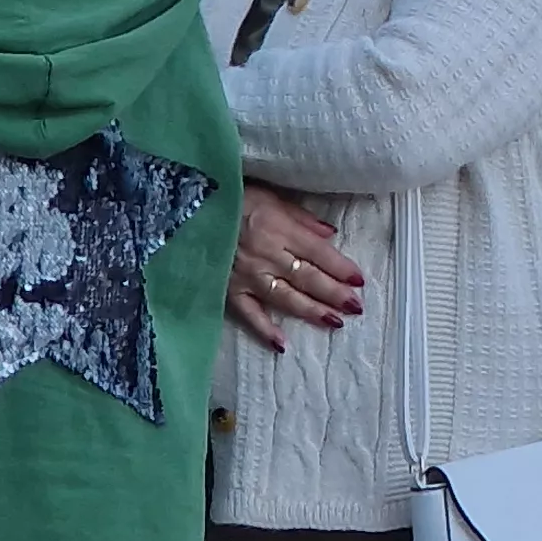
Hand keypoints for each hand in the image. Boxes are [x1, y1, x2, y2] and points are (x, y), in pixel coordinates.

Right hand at [228, 183, 361, 346]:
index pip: (318, 252)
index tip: (360, 281)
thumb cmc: (229, 198)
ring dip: (311, 311)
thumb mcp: (268, 196)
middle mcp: (265, 255)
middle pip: (307, 277)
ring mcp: (246, 275)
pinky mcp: (227, 289)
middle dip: (334, 293)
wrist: (181, 209)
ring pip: (285, 297)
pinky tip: (282, 344)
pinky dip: (264, 329)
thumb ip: (300, 217)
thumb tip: (331, 234)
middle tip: (356, 307)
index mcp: (278, 229)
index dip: (341, 268)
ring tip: (335, 322)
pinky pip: (248, 313)